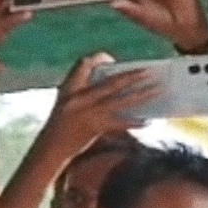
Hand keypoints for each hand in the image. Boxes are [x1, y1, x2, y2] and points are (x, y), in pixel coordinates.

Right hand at [36, 53, 155, 159]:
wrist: (49, 148)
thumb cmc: (60, 124)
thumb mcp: (66, 102)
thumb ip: (84, 91)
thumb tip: (115, 82)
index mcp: (69, 88)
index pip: (84, 63)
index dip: (100, 59)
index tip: (112, 60)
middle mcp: (78, 99)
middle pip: (111, 82)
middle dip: (133, 76)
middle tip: (150, 71)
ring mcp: (87, 114)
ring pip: (121, 101)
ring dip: (142, 95)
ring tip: (159, 90)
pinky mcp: (95, 128)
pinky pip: (120, 124)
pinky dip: (134, 123)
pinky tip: (147, 122)